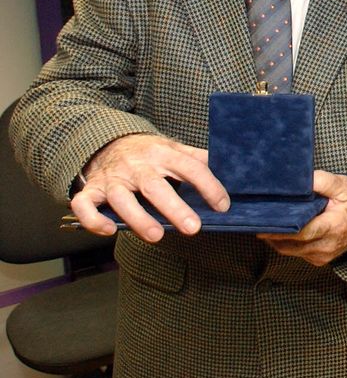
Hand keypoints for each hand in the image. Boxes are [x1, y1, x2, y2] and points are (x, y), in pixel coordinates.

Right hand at [70, 133, 228, 241]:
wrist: (106, 141)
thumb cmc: (148, 152)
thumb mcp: (174, 149)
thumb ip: (197, 159)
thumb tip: (230, 169)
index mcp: (163, 154)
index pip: (190, 168)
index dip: (208, 186)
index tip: (223, 206)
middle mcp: (137, 166)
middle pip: (155, 186)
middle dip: (174, 208)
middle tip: (193, 228)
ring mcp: (113, 178)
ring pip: (121, 198)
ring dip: (138, 217)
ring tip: (156, 236)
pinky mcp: (92, 190)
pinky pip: (85, 204)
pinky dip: (93, 219)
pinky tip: (109, 231)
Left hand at [259, 170, 346, 266]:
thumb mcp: (343, 185)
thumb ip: (322, 181)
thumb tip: (300, 179)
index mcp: (333, 227)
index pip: (301, 232)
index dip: (280, 230)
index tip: (262, 224)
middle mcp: (327, 246)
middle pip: (290, 245)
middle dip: (272, 234)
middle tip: (257, 221)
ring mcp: (323, 256)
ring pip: (290, 251)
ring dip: (277, 240)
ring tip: (267, 224)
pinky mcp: (320, 260)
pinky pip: (297, 254)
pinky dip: (287, 244)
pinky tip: (283, 231)